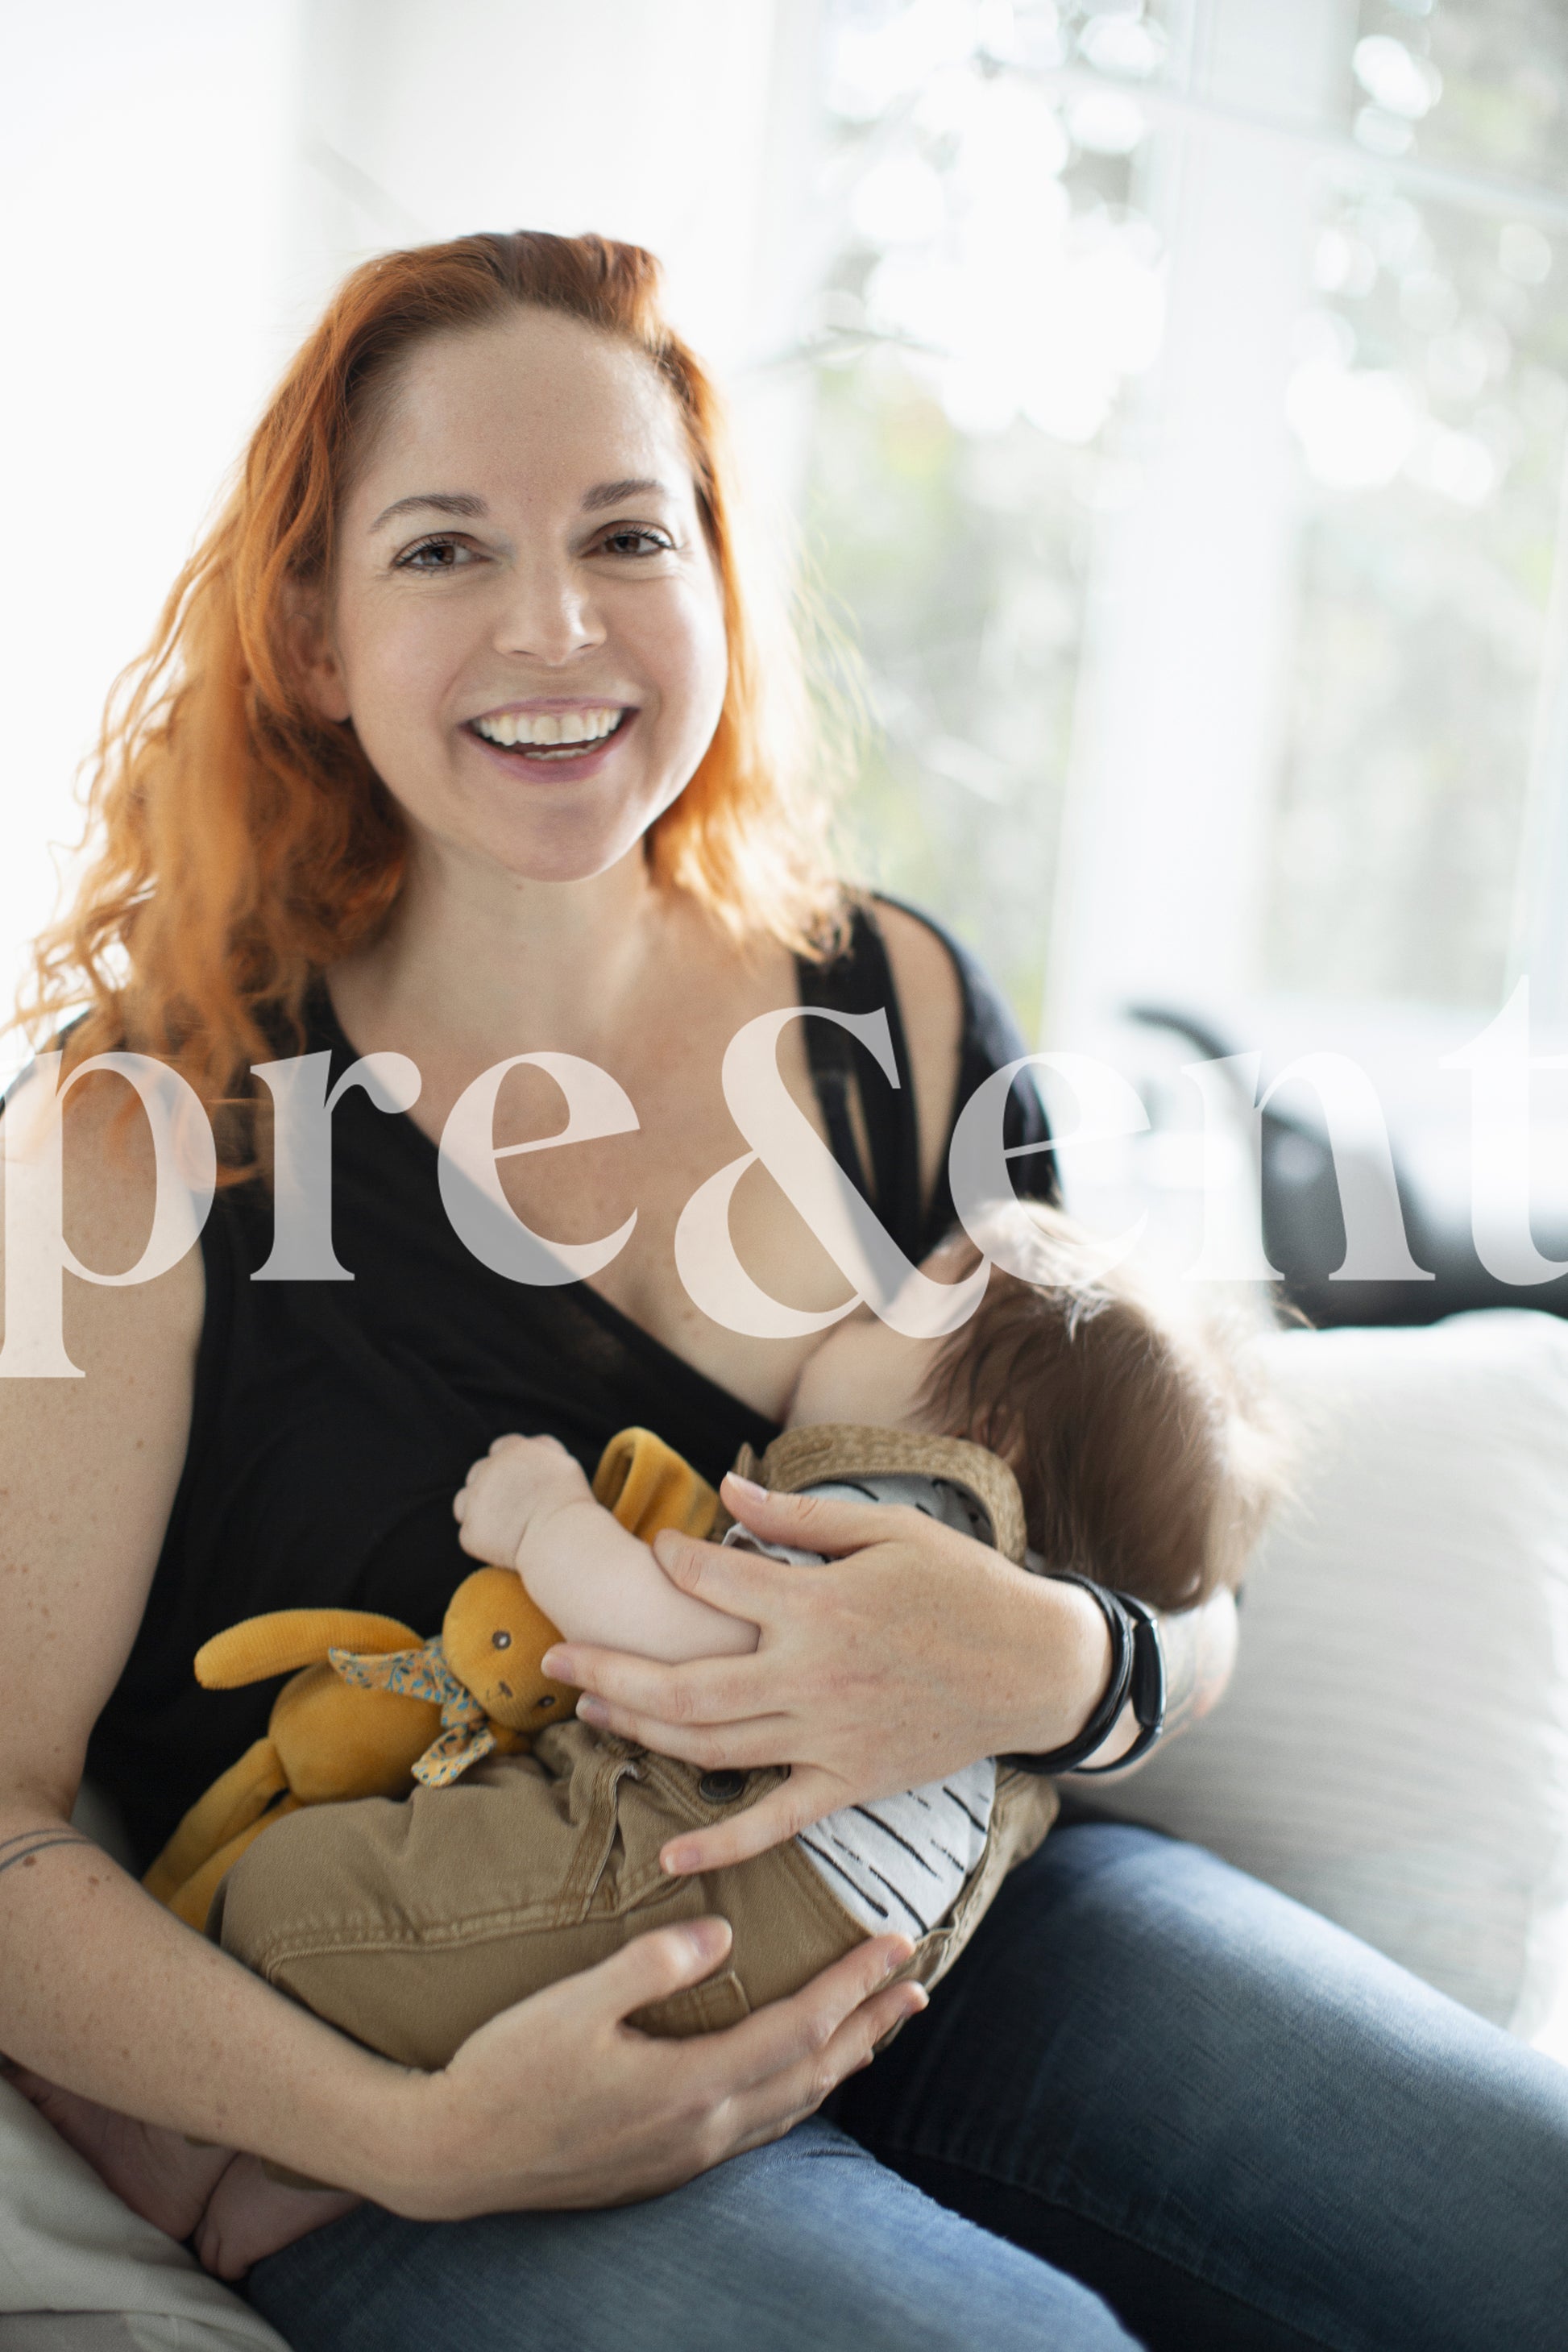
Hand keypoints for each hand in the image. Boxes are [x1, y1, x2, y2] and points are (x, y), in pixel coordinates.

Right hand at [381, 1915, 925, 2217]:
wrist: (455, 2158)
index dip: (854, 1985)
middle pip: (813, 2071)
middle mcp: (704, 2128)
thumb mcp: (572, 2003)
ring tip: (876, 2028)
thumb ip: (651, 1964)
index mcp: (691, 2083)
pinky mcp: (664, 2166)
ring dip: (841, 2061)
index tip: (896, 1943)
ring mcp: (686, 2155)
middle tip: (917, 1984)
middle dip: (870, 2024)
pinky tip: (795, 2080)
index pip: (800, 2028)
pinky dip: (796, 2092)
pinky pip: (757, 2126)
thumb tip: (722, 1931)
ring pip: (789, 2105)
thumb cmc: (508, 2069)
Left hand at [453, 1432, 589, 1568]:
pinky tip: (505, 1547)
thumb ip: (541, 1452)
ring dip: (478, 1511)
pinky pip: (471, 1535)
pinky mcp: (471, 1532)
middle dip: (490, 1488)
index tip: (518, 1481)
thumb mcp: (563, 1464)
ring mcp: (475, 1501)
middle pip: (478, 1473)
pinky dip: (484, 1541)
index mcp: (513, 1449)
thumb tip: (532, 1449)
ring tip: (504, 1527)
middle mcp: (488, 1469)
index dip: (507, 1465)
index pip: (500, 1448)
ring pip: (464, 1502)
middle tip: (513, 1508)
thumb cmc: (570, 1503)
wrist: (561, 1537)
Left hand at [541, 1472, 1112, 1873]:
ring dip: (638, 1732)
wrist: (1035, 1665)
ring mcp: (828, 1738)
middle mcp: (811, 1677)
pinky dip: (720, 1843)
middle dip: (607, 1668)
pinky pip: (774, 1821)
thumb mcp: (888, 1530)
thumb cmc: (963, 1585)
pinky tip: (670, 1854)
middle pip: (682, 1684)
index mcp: (818, 1605)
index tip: (651, 1552)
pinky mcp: (850, 1782)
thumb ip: (799, 1518)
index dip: (671, 1562)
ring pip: (710, 1747)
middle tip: (553, 1655)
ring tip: (587, 1711)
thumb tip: (724, 1491)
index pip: (712, 1583)